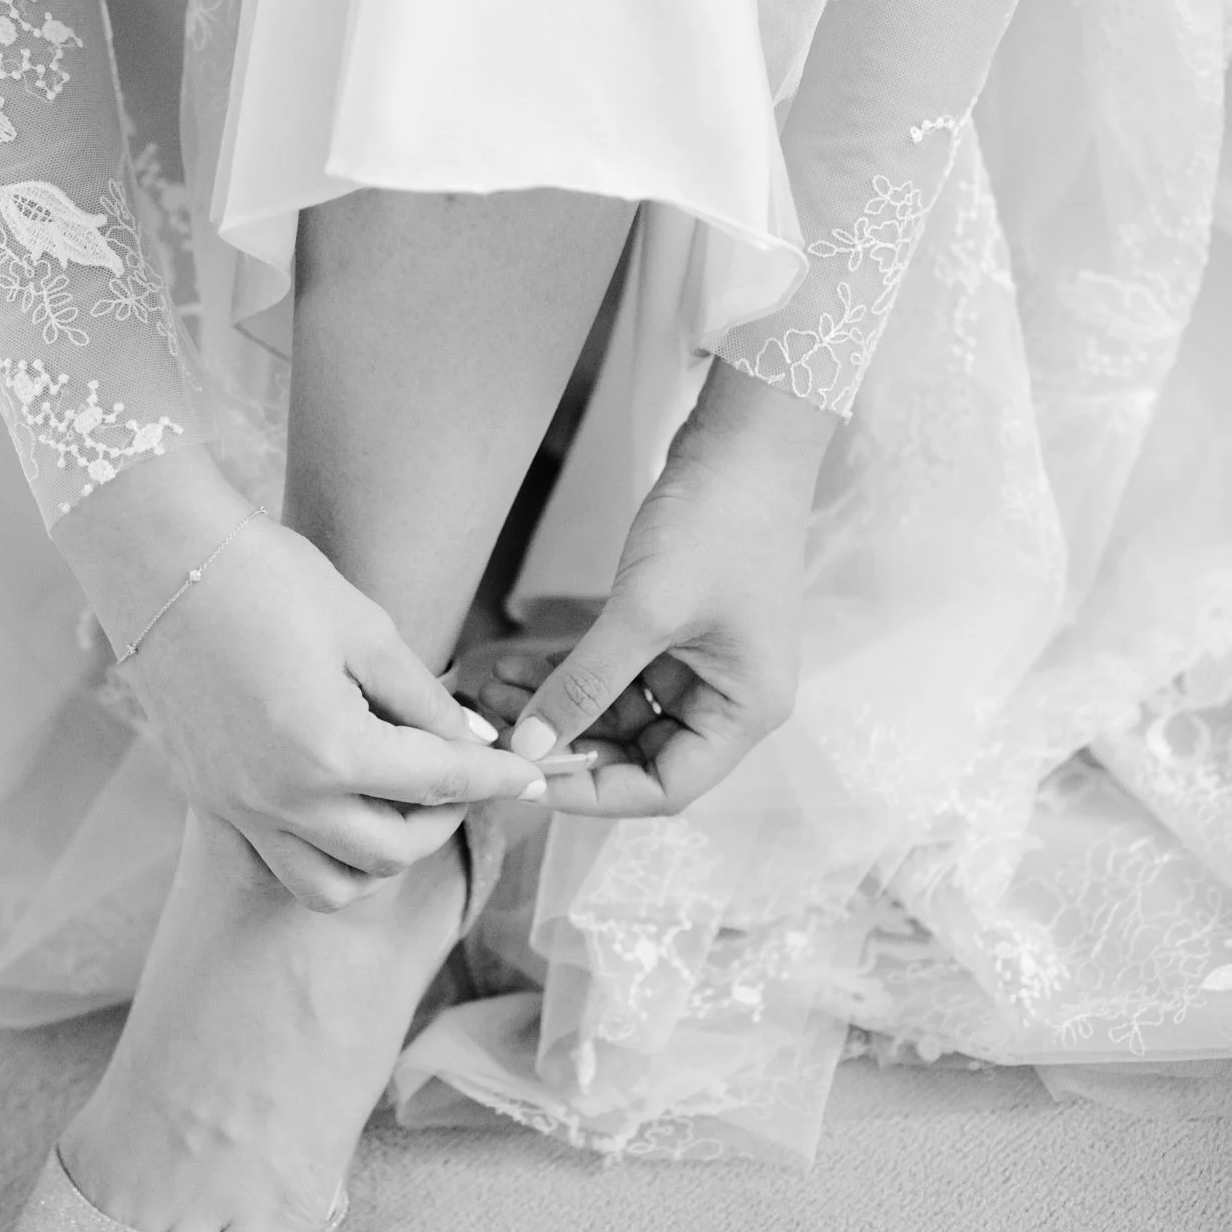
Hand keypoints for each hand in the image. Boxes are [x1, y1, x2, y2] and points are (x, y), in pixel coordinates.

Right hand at [55, 446, 545, 905]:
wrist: (159, 558)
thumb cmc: (265, 575)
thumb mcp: (365, 627)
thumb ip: (423, 698)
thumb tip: (469, 739)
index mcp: (329, 750)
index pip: (440, 784)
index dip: (497, 778)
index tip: (530, 776)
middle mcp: (280, 797)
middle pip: (390, 853)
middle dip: (442, 821)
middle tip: (460, 777)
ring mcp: (236, 806)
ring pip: (328, 886)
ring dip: (378, 859)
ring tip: (397, 803)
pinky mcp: (206, 800)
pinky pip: (267, 867)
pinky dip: (312, 859)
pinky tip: (331, 812)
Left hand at [465, 363, 834, 815]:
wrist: (744, 440)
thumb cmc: (716, 523)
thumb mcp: (644, 610)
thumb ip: (585, 685)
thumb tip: (528, 745)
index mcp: (745, 710)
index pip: (665, 788)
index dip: (594, 791)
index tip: (528, 777)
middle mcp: (729, 698)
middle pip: (637, 754)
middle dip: (563, 744)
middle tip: (492, 732)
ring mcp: (702, 663)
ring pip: (616, 712)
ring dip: (555, 707)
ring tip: (487, 694)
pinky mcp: (674, 630)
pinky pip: (613, 672)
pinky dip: (566, 672)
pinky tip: (509, 666)